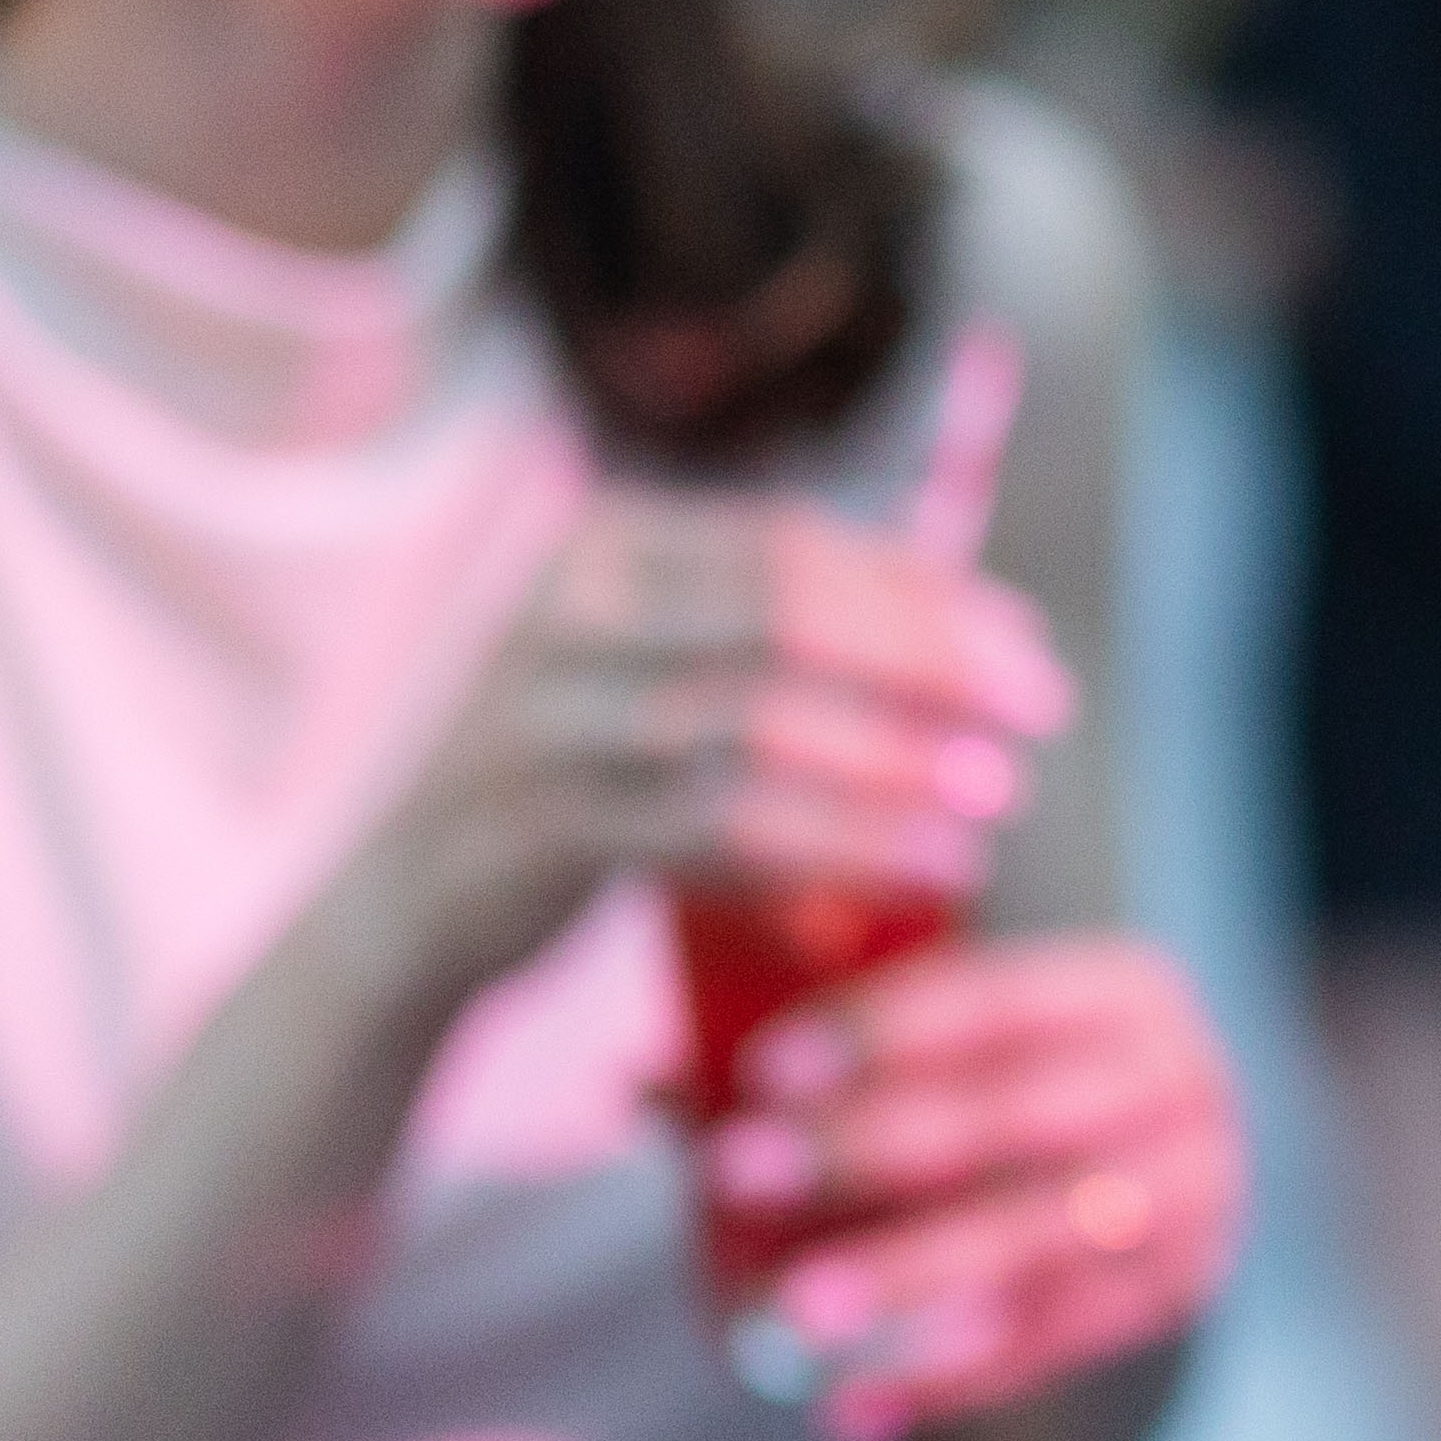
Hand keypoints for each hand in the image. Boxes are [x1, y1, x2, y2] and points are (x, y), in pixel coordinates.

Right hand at [339, 494, 1070, 1040]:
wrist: (403, 898)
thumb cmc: (576, 773)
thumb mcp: (657, 669)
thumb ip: (777, 630)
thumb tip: (968, 601)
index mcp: (601, 542)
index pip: (792, 544)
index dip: (923, 591)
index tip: (1026, 644)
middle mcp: (561, 607)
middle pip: (785, 617)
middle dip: (929, 662)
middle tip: (1038, 714)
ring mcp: (539, 715)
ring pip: (755, 727)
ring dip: (894, 767)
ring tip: (994, 803)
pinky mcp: (536, 825)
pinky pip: (714, 829)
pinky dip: (832, 849)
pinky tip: (919, 870)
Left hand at [713, 928, 1246, 1440]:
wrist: (1151, 1149)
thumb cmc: (1007, 1070)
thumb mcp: (970, 1009)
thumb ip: (870, 996)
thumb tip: (719, 1027)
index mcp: (1130, 992)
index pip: (1001, 1003)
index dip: (882, 1033)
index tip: (766, 1069)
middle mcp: (1186, 1090)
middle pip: (1021, 1120)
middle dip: (873, 1149)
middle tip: (740, 1172)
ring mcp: (1196, 1202)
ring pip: (1037, 1246)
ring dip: (907, 1279)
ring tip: (792, 1309)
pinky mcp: (1174, 1299)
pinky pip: (1048, 1352)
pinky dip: (942, 1385)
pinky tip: (845, 1407)